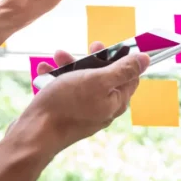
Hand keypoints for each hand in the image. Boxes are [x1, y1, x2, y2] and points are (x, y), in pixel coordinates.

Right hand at [12, 41, 149, 154]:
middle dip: (92, 59)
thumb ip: (123, 69)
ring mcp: (84, 112)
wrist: (34, 133)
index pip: (130, 76)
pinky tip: (44, 71)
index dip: (122, 58)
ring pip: (81, 81)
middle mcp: (103, 108)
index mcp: (116, 101)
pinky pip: (65, 91)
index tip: (109, 46)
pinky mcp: (66, 114)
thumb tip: (146, 59)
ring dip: (70, 66)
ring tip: (58, 56)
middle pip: (104, 77)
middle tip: (87, 48)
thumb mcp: (98, 80)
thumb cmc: (67, 105)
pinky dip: (56, 79)